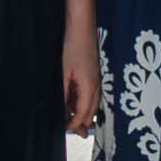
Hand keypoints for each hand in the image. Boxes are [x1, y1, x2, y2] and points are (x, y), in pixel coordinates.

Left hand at [61, 22, 104, 136]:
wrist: (83, 28)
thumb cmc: (73, 47)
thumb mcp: (63, 73)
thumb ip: (64, 94)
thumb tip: (62, 111)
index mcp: (90, 87)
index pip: (84, 114)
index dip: (75, 124)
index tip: (66, 130)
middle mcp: (97, 86)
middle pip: (91, 113)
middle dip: (82, 123)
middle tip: (73, 131)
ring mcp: (99, 80)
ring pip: (93, 105)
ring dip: (84, 114)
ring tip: (74, 121)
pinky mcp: (96, 75)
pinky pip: (92, 95)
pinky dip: (85, 103)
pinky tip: (75, 103)